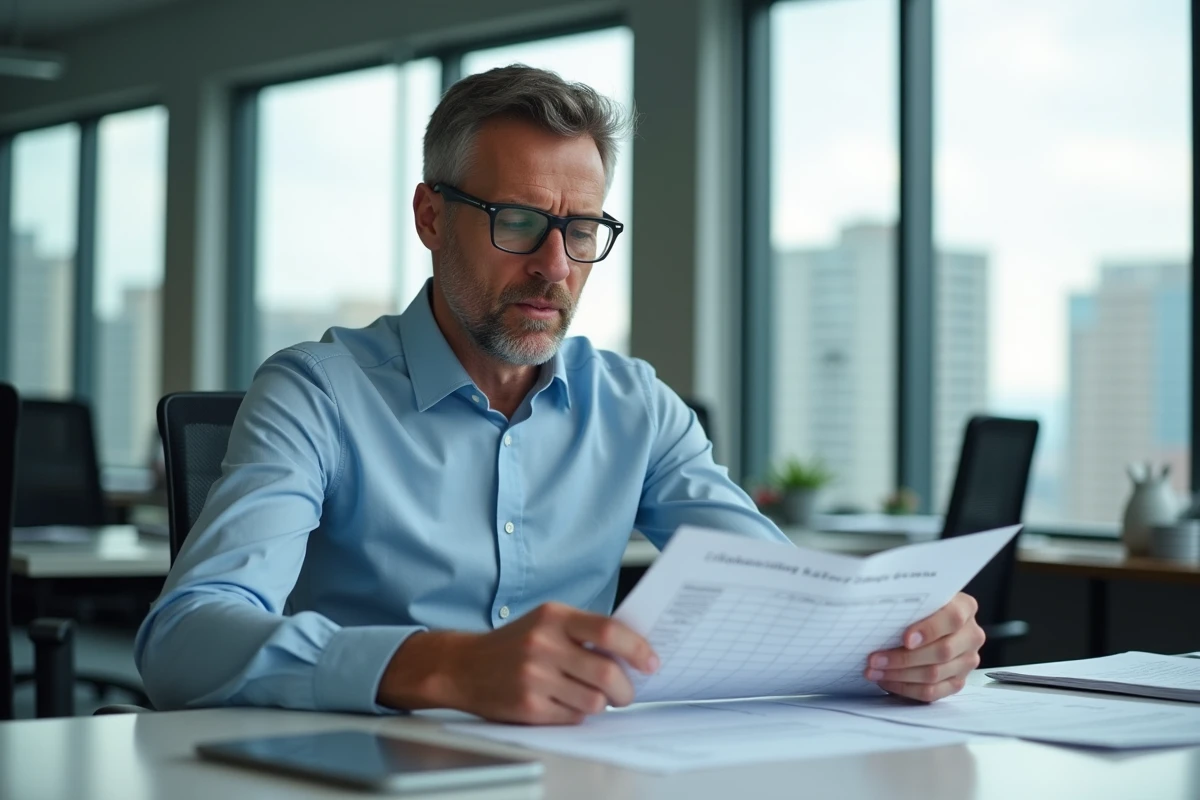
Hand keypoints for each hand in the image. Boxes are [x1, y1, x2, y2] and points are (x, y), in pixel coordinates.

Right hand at [377, 602, 658, 724]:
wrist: (463, 666)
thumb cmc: (513, 643)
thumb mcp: (546, 621)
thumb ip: (584, 631)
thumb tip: (633, 650)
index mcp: (554, 617)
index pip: (608, 631)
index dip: (637, 648)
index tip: (651, 662)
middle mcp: (543, 644)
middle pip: (607, 672)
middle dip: (626, 689)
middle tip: (627, 692)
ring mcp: (535, 677)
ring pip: (594, 700)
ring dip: (601, 703)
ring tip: (590, 695)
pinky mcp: (529, 706)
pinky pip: (573, 717)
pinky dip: (578, 713)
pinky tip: (565, 701)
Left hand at [863, 592, 983, 701]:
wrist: (928, 622)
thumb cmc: (918, 608)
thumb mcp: (917, 597)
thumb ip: (908, 602)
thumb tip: (879, 610)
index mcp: (965, 607)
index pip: (953, 618)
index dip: (929, 629)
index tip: (905, 639)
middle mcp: (971, 635)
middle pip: (942, 651)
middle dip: (903, 658)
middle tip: (875, 659)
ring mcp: (967, 660)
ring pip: (934, 674)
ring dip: (899, 675)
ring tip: (874, 671)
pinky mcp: (958, 681)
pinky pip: (933, 692)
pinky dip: (906, 688)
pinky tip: (887, 681)